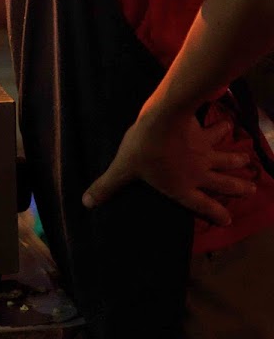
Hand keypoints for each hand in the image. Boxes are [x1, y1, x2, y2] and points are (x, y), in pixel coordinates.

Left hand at [83, 105, 256, 226]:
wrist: (162, 119)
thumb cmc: (142, 149)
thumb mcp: (122, 169)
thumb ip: (108, 186)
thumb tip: (86, 202)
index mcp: (181, 188)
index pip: (202, 205)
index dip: (215, 212)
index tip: (228, 219)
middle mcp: (198, 173)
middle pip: (222, 183)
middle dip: (237, 187)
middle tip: (252, 189)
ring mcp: (204, 153)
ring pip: (225, 158)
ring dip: (236, 160)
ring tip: (248, 161)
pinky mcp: (204, 133)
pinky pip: (216, 131)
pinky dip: (224, 129)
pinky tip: (230, 125)